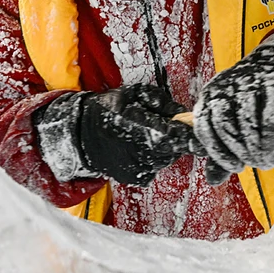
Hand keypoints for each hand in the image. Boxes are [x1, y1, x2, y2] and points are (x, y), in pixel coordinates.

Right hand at [35, 84, 196, 185]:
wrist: (81, 134)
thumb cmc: (108, 110)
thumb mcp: (134, 94)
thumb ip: (161, 102)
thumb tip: (182, 113)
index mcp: (143, 129)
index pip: (179, 137)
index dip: (190, 132)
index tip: (192, 126)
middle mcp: (143, 153)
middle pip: (177, 149)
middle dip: (175, 137)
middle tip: (161, 125)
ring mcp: (140, 168)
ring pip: (167, 158)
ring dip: (164, 147)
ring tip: (144, 134)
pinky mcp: (137, 178)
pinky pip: (156, 167)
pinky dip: (153, 157)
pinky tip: (138, 147)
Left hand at [193, 30, 273, 184]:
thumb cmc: (258, 101)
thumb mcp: (237, 123)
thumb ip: (223, 150)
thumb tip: (212, 180)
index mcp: (211, 95)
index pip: (204, 126)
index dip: (218, 151)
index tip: (235, 166)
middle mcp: (226, 85)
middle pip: (223, 124)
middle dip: (238, 150)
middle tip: (253, 162)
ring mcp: (251, 81)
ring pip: (246, 120)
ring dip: (255, 148)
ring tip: (266, 159)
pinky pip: (270, 118)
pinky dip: (272, 140)